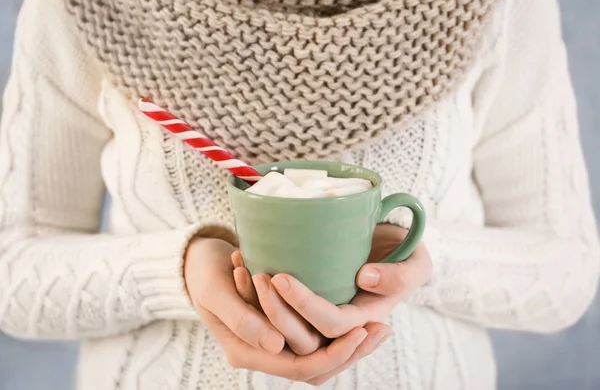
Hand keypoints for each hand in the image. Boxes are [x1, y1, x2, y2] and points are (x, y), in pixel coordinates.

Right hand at [186, 237, 387, 383]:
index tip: (361, 332)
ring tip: (380, 325)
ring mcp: (273, 339)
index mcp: (247, 352)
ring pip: (318, 353)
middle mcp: (264, 351)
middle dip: (350, 353)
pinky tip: (360, 316)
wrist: (195, 260)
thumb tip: (276, 345)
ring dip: (348, 343)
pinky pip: (313, 335)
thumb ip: (242, 320)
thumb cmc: (202, 272)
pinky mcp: (281, 322)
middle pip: (316, 366)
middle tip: (381, 329)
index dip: (334, 354)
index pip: (300, 367)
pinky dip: (336, 330)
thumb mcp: (216, 292)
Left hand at [258, 224, 431, 340]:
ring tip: (250, 274)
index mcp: (366, 319)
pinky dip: (259, 300)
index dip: (305, 306)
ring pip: (287, 334)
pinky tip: (245, 271)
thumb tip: (365, 278)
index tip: (281, 277)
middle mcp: (341, 326)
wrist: (389, 245)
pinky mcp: (307, 306)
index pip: (331, 324)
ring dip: (264, 309)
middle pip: (303, 339)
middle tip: (257, 277)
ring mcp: (322, 318)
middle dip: (276, 312)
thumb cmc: (404, 252)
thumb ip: (400, 275)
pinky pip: (280, 316)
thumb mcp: (417, 262)